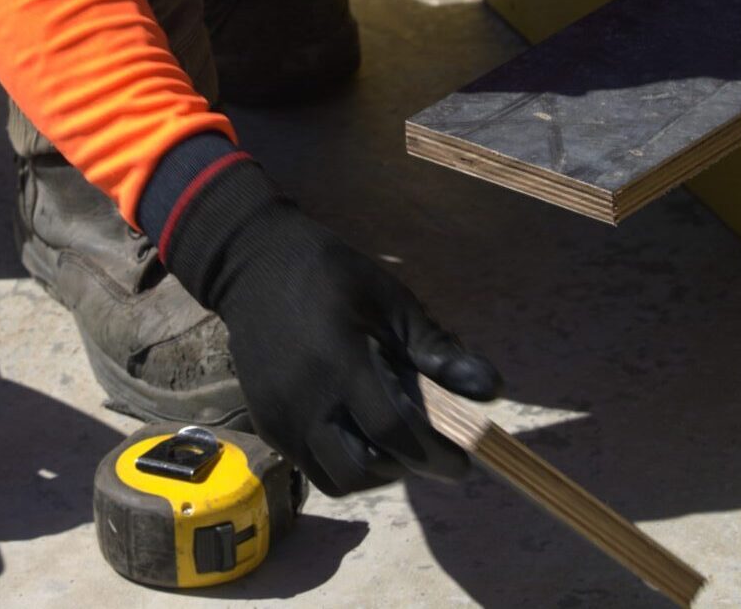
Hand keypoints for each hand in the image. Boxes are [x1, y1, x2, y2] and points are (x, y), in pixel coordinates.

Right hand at [160, 159, 499, 495]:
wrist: (251, 263)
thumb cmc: (329, 273)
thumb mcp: (390, 299)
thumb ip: (435, 346)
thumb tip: (489, 388)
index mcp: (339, 361)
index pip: (392, 432)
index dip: (433, 455)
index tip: (462, 461)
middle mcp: (304, 399)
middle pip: (362, 469)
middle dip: (404, 468)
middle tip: (427, 450)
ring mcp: (278, 415)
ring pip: (335, 477)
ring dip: (372, 472)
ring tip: (392, 444)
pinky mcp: (264, 421)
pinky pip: (310, 466)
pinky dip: (341, 463)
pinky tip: (357, 431)